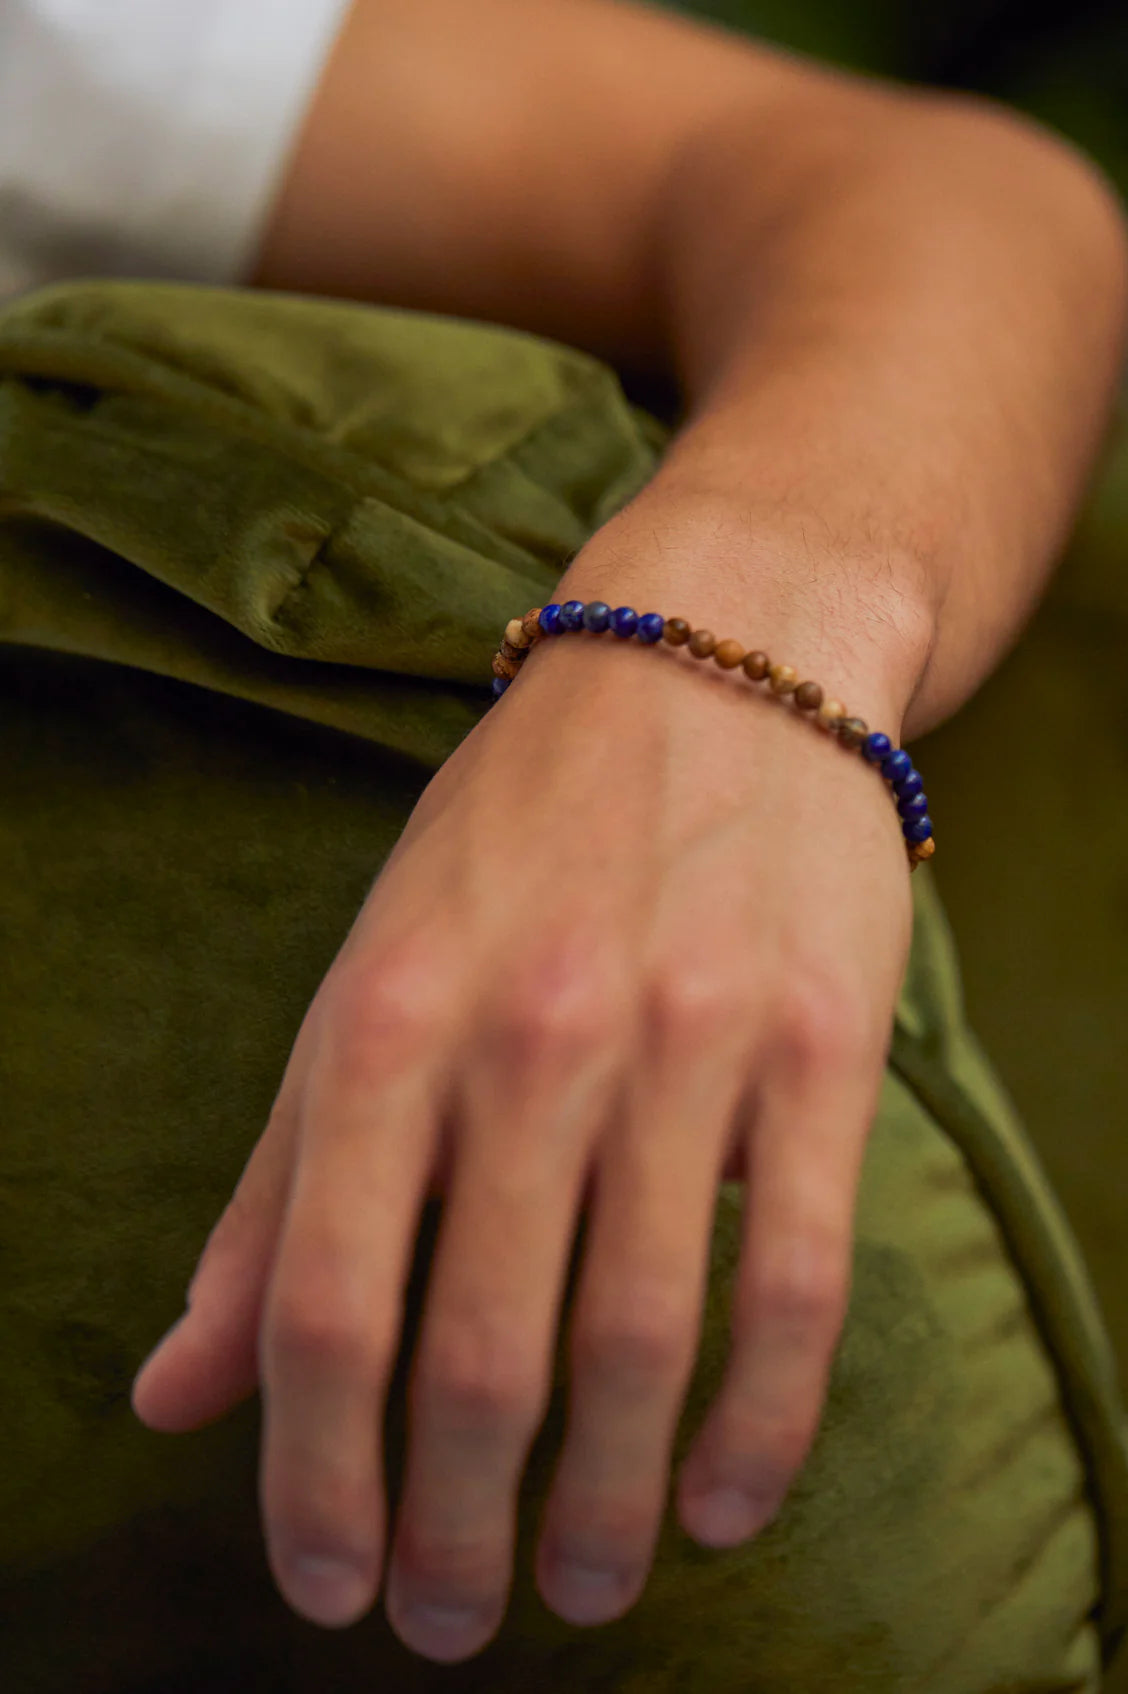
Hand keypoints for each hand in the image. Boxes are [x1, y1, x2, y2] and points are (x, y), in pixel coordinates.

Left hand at [130, 567, 914, 1664]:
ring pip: (642, 1341)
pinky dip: (763, 1426)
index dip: (314, 1482)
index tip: (331, 1589)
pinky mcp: (820, 1048)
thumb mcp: (365, 986)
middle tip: (453, 1623)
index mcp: (386, 1024)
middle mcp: (528, 1038)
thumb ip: (275, 1195)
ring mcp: (685, 1041)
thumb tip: (169, 1394)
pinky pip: (796, 1281)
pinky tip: (730, 1504)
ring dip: (610, 1509)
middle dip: (457, 1529)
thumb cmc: (514, 844)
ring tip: (590, 1586)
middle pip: (480, 1355)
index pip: (325, 1310)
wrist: (709, 669)